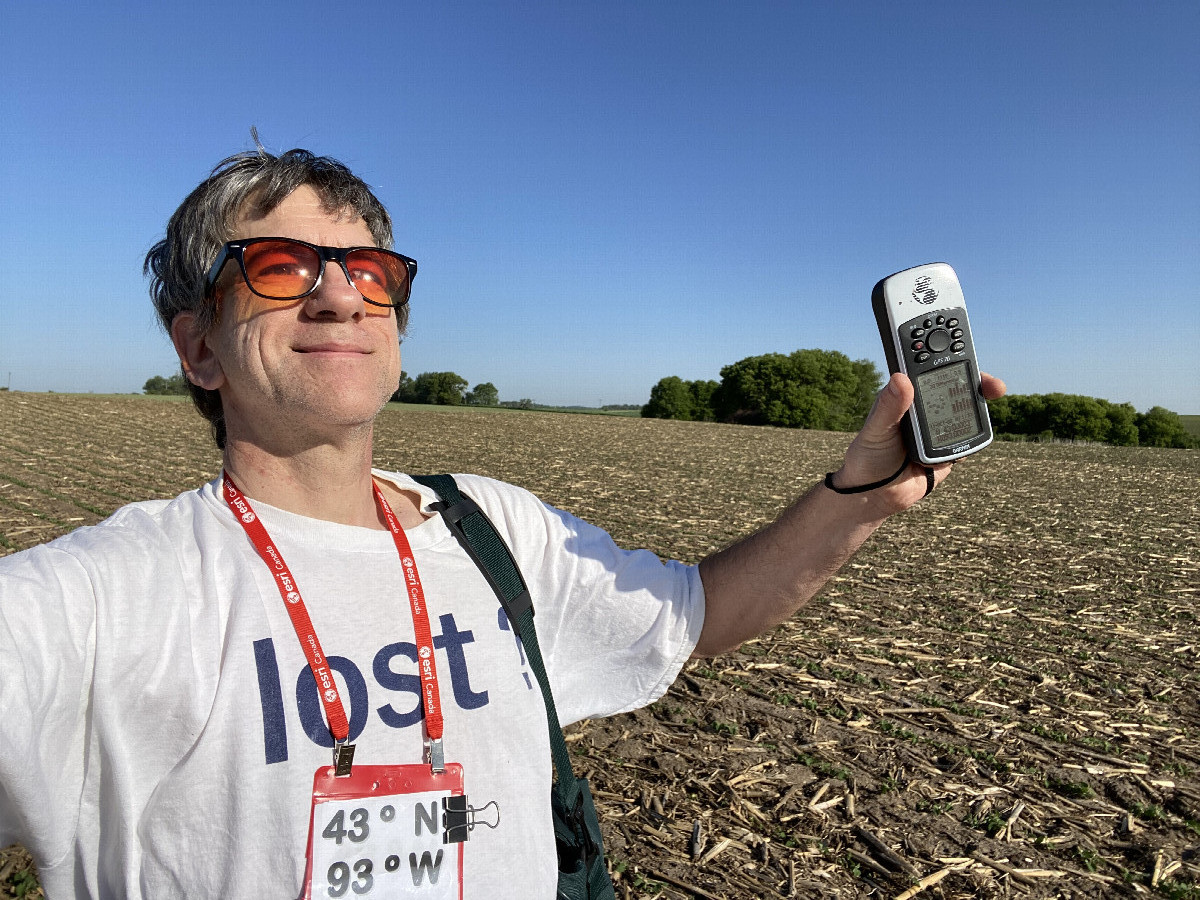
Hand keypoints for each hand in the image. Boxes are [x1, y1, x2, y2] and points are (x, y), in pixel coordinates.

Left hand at [830, 372, 1006, 514]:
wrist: (876, 495)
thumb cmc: (867, 458)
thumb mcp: (876, 431)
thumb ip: (889, 408)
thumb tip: (901, 378)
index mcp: (904, 395)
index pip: (928, 370)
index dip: (946, 359)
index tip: (962, 353)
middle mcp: (923, 407)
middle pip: (955, 386)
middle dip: (976, 381)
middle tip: (992, 385)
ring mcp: (938, 426)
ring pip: (966, 410)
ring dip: (978, 408)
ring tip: (985, 409)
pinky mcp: (948, 447)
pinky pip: (967, 438)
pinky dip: (971, 437)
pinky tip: (964, 442)